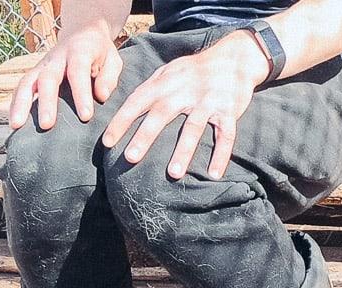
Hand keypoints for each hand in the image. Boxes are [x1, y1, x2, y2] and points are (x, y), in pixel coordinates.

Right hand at [10, 21, 121, 129]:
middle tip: (46, 125)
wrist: (82, 32)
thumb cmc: (101, 52)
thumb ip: (109, 77)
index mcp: (79, 51)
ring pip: (27, 82)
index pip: (78, 72)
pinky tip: (14, 123)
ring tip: (17, 126)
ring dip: (21, 104)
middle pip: (47, 79)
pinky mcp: (35, 73)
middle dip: (46, 102)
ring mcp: (42, 65)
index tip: (86, 116)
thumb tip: (101, 96)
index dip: (81, 94)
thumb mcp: (113, 60)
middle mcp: (56, 58)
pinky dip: (16, 103)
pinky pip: (22, 87)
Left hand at [101, 31, 269, 179]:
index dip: (121, 121)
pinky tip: (214, 175)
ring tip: (173, 174)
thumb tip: (130, 105)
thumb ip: (152, 86)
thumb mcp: (170, 71)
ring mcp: (208, 102)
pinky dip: (221, 155)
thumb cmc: (196, 70)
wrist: (234, 59)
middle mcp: (184, 91)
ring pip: (194, 128)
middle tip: (130, 158)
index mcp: (166, 83)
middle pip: (162, 114)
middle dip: (145, 136)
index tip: (107, 142)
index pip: (138, 101)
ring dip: (183, 151)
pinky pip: (226, 136)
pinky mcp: (229, 111)